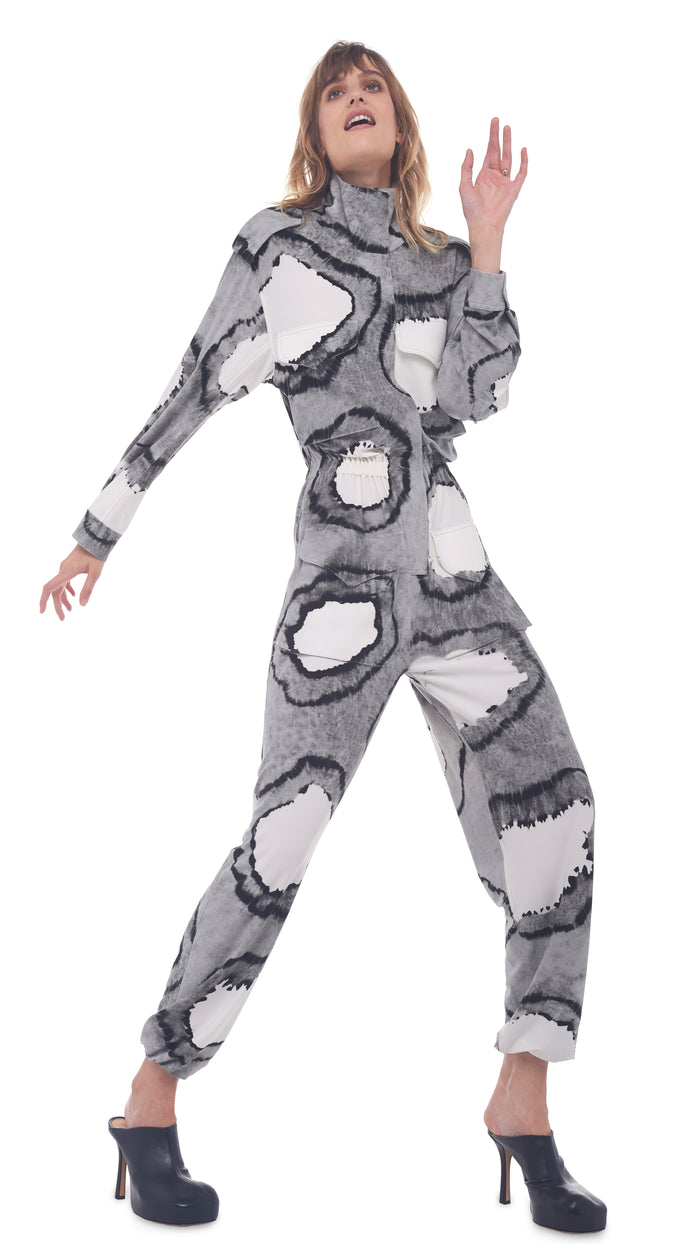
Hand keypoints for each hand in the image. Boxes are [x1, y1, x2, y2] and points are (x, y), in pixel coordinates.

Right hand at [39, 544, 104, 619]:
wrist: (95, 539)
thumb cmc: (96, 555)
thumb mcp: (95, 573)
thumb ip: (88, 588)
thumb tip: (82, 604)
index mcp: (66, 572)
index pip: (50, 588)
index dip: (44, 600)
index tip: (42, 611)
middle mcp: (62, 570)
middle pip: (55, 591)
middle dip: (57, 606)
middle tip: (63, 619)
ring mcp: (65, 568)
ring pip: (60, 586)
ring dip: (63, 599)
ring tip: (70, 610)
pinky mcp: (69, 566)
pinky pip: (64, 581)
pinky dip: (67, 590)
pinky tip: (73, 596)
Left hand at [460, 117, 527, 236]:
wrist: (483, 225)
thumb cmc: (472, 210)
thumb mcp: (464, 186)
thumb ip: (466, 168)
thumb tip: (470, 149)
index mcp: (484, 175)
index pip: (489, 151)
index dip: (491, 137)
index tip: (493, 123)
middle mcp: (496, 176)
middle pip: (499, 151)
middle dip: (499, 136)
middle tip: (498, 121)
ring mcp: (505, 182)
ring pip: (509, 158)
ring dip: (509, 144)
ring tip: (508, 129)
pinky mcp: (514, 189)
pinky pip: (521, 173)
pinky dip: (523, 162)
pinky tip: (523, 150)